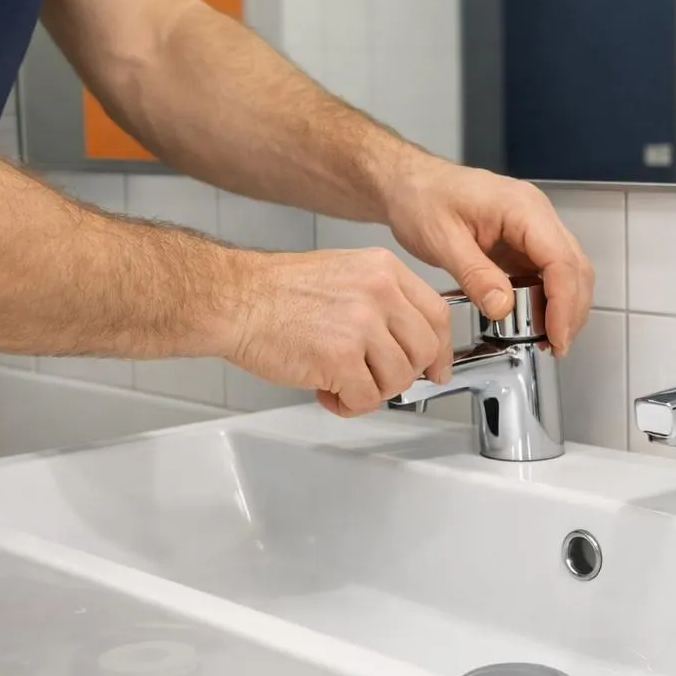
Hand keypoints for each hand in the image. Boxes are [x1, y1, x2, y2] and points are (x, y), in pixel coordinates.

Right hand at [220, 248, 452, 416]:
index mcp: (383, 270)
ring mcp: (361, 325)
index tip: (435, 367)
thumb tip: (410, 341)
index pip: (437, 314)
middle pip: (424, 350)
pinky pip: (367, 399)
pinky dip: (349, 406)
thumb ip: (383, 302)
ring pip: (399, 379)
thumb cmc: (278, 293)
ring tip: (341, 382)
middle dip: (404, 374)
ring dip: (372, 391)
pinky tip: (327, 392)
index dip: (440, 349)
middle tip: (377, 379)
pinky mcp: (339, 358)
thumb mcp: (346, 275)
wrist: (235, 299)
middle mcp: (379, 293)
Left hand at [382, 158, 593, 353]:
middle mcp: (535, 214)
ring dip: (563, 307)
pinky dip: (547, 299)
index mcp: (522, 208)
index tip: (557, 336)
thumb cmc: (422, 198)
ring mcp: (532, 227)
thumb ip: (475, 275)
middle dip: (571, 311)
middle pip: (574, 267)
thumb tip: (502, 308)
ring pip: (567, 271)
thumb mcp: (442, 239)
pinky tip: (535, 321)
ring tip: (547, 340)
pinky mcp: (523, 241)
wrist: (409, 184)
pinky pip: (547, 272)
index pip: (561, 260)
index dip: (564, 304)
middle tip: (555, 346)